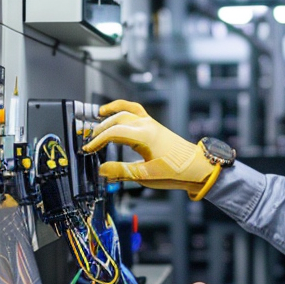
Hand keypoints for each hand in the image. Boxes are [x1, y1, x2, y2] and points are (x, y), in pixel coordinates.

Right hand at [82, 100, 216, 196]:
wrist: (197, 166)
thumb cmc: (176, 171)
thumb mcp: (146, 175)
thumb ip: (122, 171)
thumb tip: (102, 170)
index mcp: (144, 136)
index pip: (113, 132)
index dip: (97, 141)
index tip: (87, 149)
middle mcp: (147, 125)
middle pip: (116, 120)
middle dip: (100, 130)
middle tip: (89, 141)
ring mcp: (151, 123)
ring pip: (125, 112)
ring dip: (109, 116)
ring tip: (96, 120)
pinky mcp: (154, 125)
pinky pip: (136, 110)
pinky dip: (123, 108)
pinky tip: (115, 111)